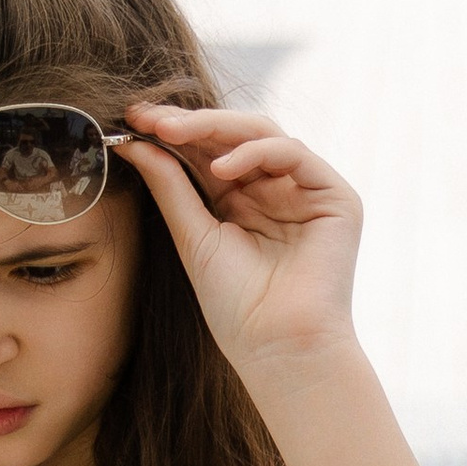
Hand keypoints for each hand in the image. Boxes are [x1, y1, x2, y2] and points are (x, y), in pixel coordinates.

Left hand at [118, 98, 366, 388]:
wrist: (279, 347)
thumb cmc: (237, 307)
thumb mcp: (192, 236)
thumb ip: (170, 186)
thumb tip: (134, 141)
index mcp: (243, 201)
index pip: (208, 151)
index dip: (172, 133)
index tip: (130, 121)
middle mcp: (276, 190)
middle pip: (233, 136)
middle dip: (189, 122)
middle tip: (147, 117)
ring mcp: (307, 191)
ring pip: (262, 133)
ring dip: (215, 127)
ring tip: (172, 132)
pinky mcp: (336, 197)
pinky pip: (293, 153)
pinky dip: (256, 152)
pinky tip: (222, 169)